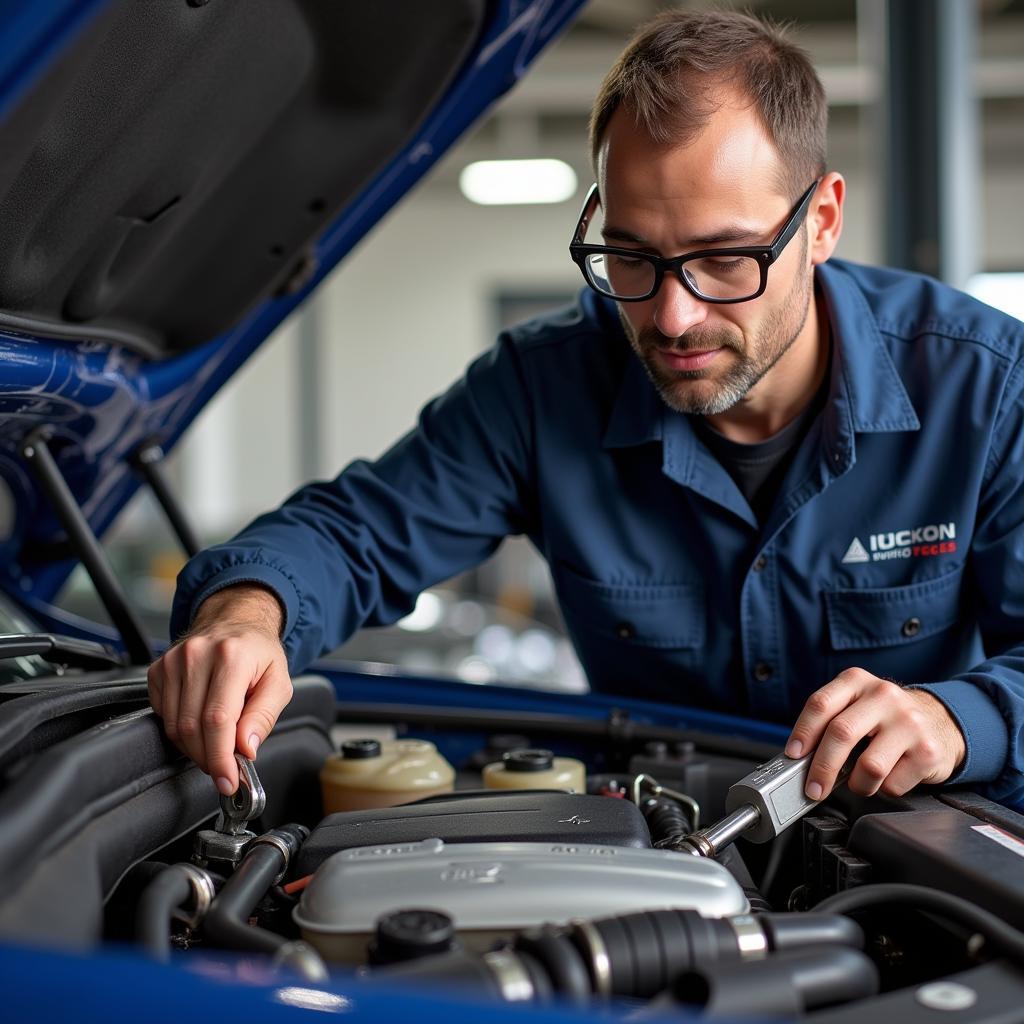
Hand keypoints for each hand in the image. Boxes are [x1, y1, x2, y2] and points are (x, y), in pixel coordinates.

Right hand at [147, 584, 291, 794]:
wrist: (236, 621)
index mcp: (232, 657)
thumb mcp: (278, 683)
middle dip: (208, 758)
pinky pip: (163, 715)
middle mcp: (198, 655)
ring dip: (194, 748)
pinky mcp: (158, 669)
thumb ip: (263, 717)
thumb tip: (245, 748)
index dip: (220, 757)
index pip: (218, 720)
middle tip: (224, 768)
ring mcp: (173, 661)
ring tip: (216, 746)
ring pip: (174, 726)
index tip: (227, 779)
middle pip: (192, 727)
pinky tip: (200, 724)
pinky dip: (180, 730)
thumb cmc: (259, 653)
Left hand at [785, 669, 965, 799]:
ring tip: (860, 781)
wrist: (941, 721)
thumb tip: (801, 758)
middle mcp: (883, 696)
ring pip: (869, 766)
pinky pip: (893, 784)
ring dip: (858, 784)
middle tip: (814, 788)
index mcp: (857, 681)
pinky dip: (884, 789)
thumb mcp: (856, 705)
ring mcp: (909, 722)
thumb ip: (830, 722)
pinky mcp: (928, 751)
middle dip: (821, 767)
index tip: (794, 755)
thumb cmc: (886, 718)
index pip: (821, 704)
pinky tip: (889, 777)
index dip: (803, 732)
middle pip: (841, 733)